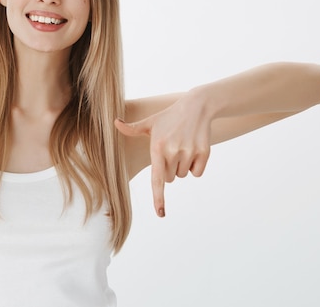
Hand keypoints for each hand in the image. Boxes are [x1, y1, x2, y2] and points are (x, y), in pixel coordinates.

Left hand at [115, 98, 210, 216]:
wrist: (196, 106)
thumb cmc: (169, 117)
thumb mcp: (150, 122)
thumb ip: (132, 128)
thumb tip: (115, 123)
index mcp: (158, 147)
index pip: (157, 178)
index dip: (158, 197)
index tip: (161, 213)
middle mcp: (173, 152)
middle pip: (170, 178)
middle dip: (170, 168)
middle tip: (172, 149)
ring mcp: (189, 152)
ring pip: (183, 176)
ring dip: (182, 166)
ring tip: (183, 146)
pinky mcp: (204, 153)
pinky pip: (197, 173)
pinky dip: (196, 166)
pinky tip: (194, 149)